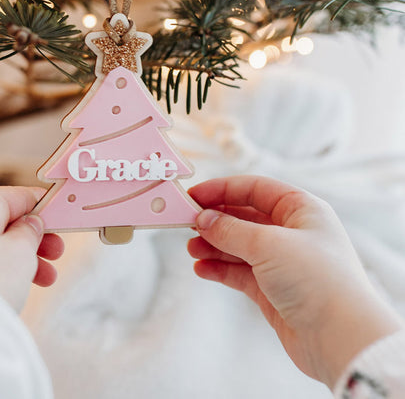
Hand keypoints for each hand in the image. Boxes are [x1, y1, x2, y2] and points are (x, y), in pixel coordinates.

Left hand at [0, 186, 63, 311]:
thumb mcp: (21, 250)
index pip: (18, 195)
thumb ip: (30, 231)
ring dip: (22, 257)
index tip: (63, 222)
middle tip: (57, 253)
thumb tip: (29, 224)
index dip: (44, 209)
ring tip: (46, 278)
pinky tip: (18, 286)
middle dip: (35, 238)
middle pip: (4, 220)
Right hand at [188, 175, 402, 388]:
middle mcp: (292, 232)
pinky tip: (202, 269)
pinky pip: (239, 271)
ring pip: (239, 245)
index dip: (222, 189)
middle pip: (244, 217)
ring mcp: (282, 261)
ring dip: (214, 246)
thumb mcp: (268, 244)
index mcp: (301, 209)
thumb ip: (230, 230)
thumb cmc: (318, 280)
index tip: (194, 196)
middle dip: (215, 220)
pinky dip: (220, 269)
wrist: (342, 340)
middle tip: (186, 224)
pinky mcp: (273, 289)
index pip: (255, 189)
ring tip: (191, 249)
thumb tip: (202, 219)